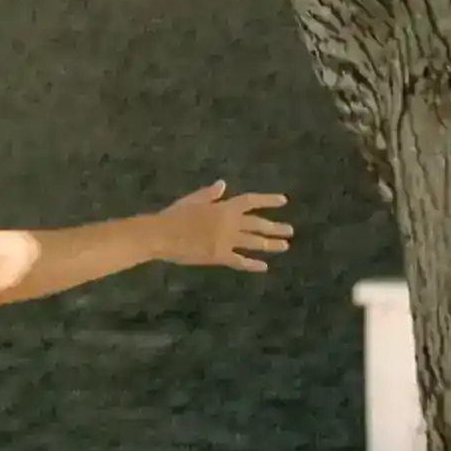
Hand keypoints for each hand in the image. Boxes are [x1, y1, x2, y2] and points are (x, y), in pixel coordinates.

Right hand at [157, 182, 291, 271]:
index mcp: (224, 207)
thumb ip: (209, 194)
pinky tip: (263, 267)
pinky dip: (252, 264)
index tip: (283, 201)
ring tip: (284, 246)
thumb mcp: (191, 200)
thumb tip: (223, 184)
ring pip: (254, 242)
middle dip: (275, 227)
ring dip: (270, 244)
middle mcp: (231, 223)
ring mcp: (227, 241)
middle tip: (290, 230)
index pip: (251, 201)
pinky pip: (240, 261)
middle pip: (257, 224)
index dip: (268, 200)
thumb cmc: (173, 216)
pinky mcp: (220, 256)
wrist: (161, 235)